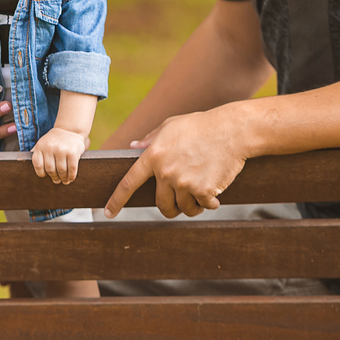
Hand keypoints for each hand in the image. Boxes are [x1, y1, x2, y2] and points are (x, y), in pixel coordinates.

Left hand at [31, 127, 89, 183]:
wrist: (69, 129)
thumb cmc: (54, 140)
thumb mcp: (42, 143)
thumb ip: (36, 152)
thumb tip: (23, 162)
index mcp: (40, 146)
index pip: (38, 165)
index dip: (41, 173)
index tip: (45, 175)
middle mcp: (50, 148)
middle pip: (50, 170)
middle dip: (54, 177)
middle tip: (56, 180)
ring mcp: (62, 150)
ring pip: (61, 171)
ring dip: (63, 178)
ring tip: (64, 180)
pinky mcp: (72, 152)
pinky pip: (71, 169)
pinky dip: (71, 176)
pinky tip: (70, 178)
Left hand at [103, 108, 247, 218]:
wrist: (231, 130)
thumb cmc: (201, 126)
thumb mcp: (170, 126)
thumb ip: (150, 139)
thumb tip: (133, 146)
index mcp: (153, 155)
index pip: (129, 182)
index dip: (117, 200)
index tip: (107, 213)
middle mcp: (166, 171)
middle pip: (161, 205)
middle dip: (170, 207)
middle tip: (182, 198)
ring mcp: (184, 182)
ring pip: (184, 208)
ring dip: (193, 204)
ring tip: (202, 185)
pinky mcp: (203, 191)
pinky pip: (204, 206)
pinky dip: (211, 201)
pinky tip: (215, 185)